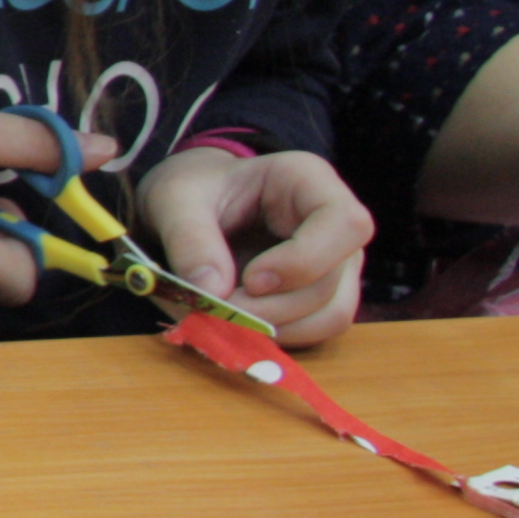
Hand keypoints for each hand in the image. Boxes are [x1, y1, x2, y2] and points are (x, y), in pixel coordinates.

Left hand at [134, 145, 370, 345]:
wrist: (193, 204)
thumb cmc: (193, 190)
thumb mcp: (174, 200)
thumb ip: (188, 239)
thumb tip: (211, 292)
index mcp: (308, 181)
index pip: (344, 223)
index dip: (304, 261)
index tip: (251, 280)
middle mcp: (336, 225)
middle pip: (331, 280)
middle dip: (272, 307)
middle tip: (216, 310)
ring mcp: (336, 264)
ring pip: (331, 313)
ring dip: (275, 327)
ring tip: (222, 317)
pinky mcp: (323, 296)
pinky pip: (317, 330)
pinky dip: (277, 336)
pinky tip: (237, 325)